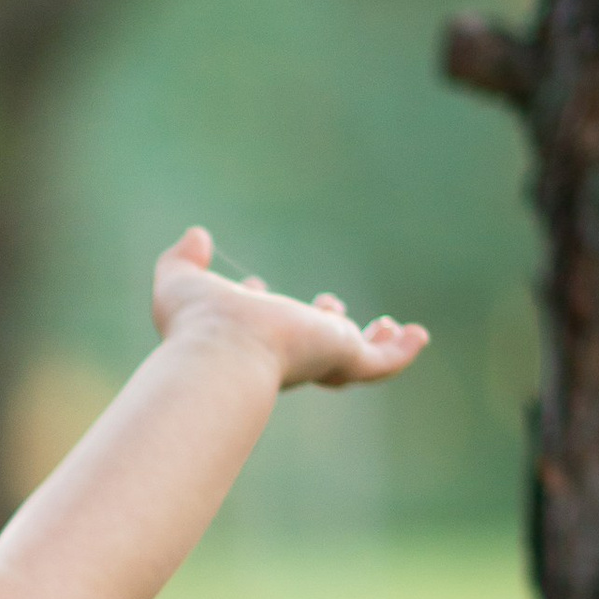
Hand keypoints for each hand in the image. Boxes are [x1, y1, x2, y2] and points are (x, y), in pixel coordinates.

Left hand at [151, 225, 427, 389]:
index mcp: (247, 336)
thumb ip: (183, 259)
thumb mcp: (180, 282)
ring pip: (350, 356)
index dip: (258, 301)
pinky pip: (380, 362)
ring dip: (369, 341)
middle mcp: (283, 350)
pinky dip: (400, 351)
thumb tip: (197, 236)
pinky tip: (418, 336)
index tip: (255, 284)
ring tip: (389, 326)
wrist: (221, 352)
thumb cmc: (197, 324)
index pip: (257, 320)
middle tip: (328, 304)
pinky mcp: (341, 357)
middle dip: (320, 322)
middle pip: (309, 341)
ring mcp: (316, 357)